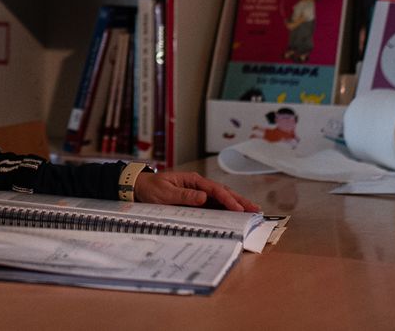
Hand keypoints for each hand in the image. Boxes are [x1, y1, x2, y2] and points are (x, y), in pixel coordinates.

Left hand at [135, 171, 259, 211]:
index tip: (239, 209)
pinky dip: (224, 209)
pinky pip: (212, 205)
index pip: (215, 189)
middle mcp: (198, 185)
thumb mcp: (164, 193)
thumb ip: (184, 195)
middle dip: (239, 200)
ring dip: (235, 204)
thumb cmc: (150, 189)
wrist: (138, 188)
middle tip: (256, 209)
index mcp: (192, 180)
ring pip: (220, 198)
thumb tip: (204, 197)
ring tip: (251, 211)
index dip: (228, 199)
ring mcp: (197, 193)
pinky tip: (234, 214)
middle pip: (223, 192)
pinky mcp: (195, 201)